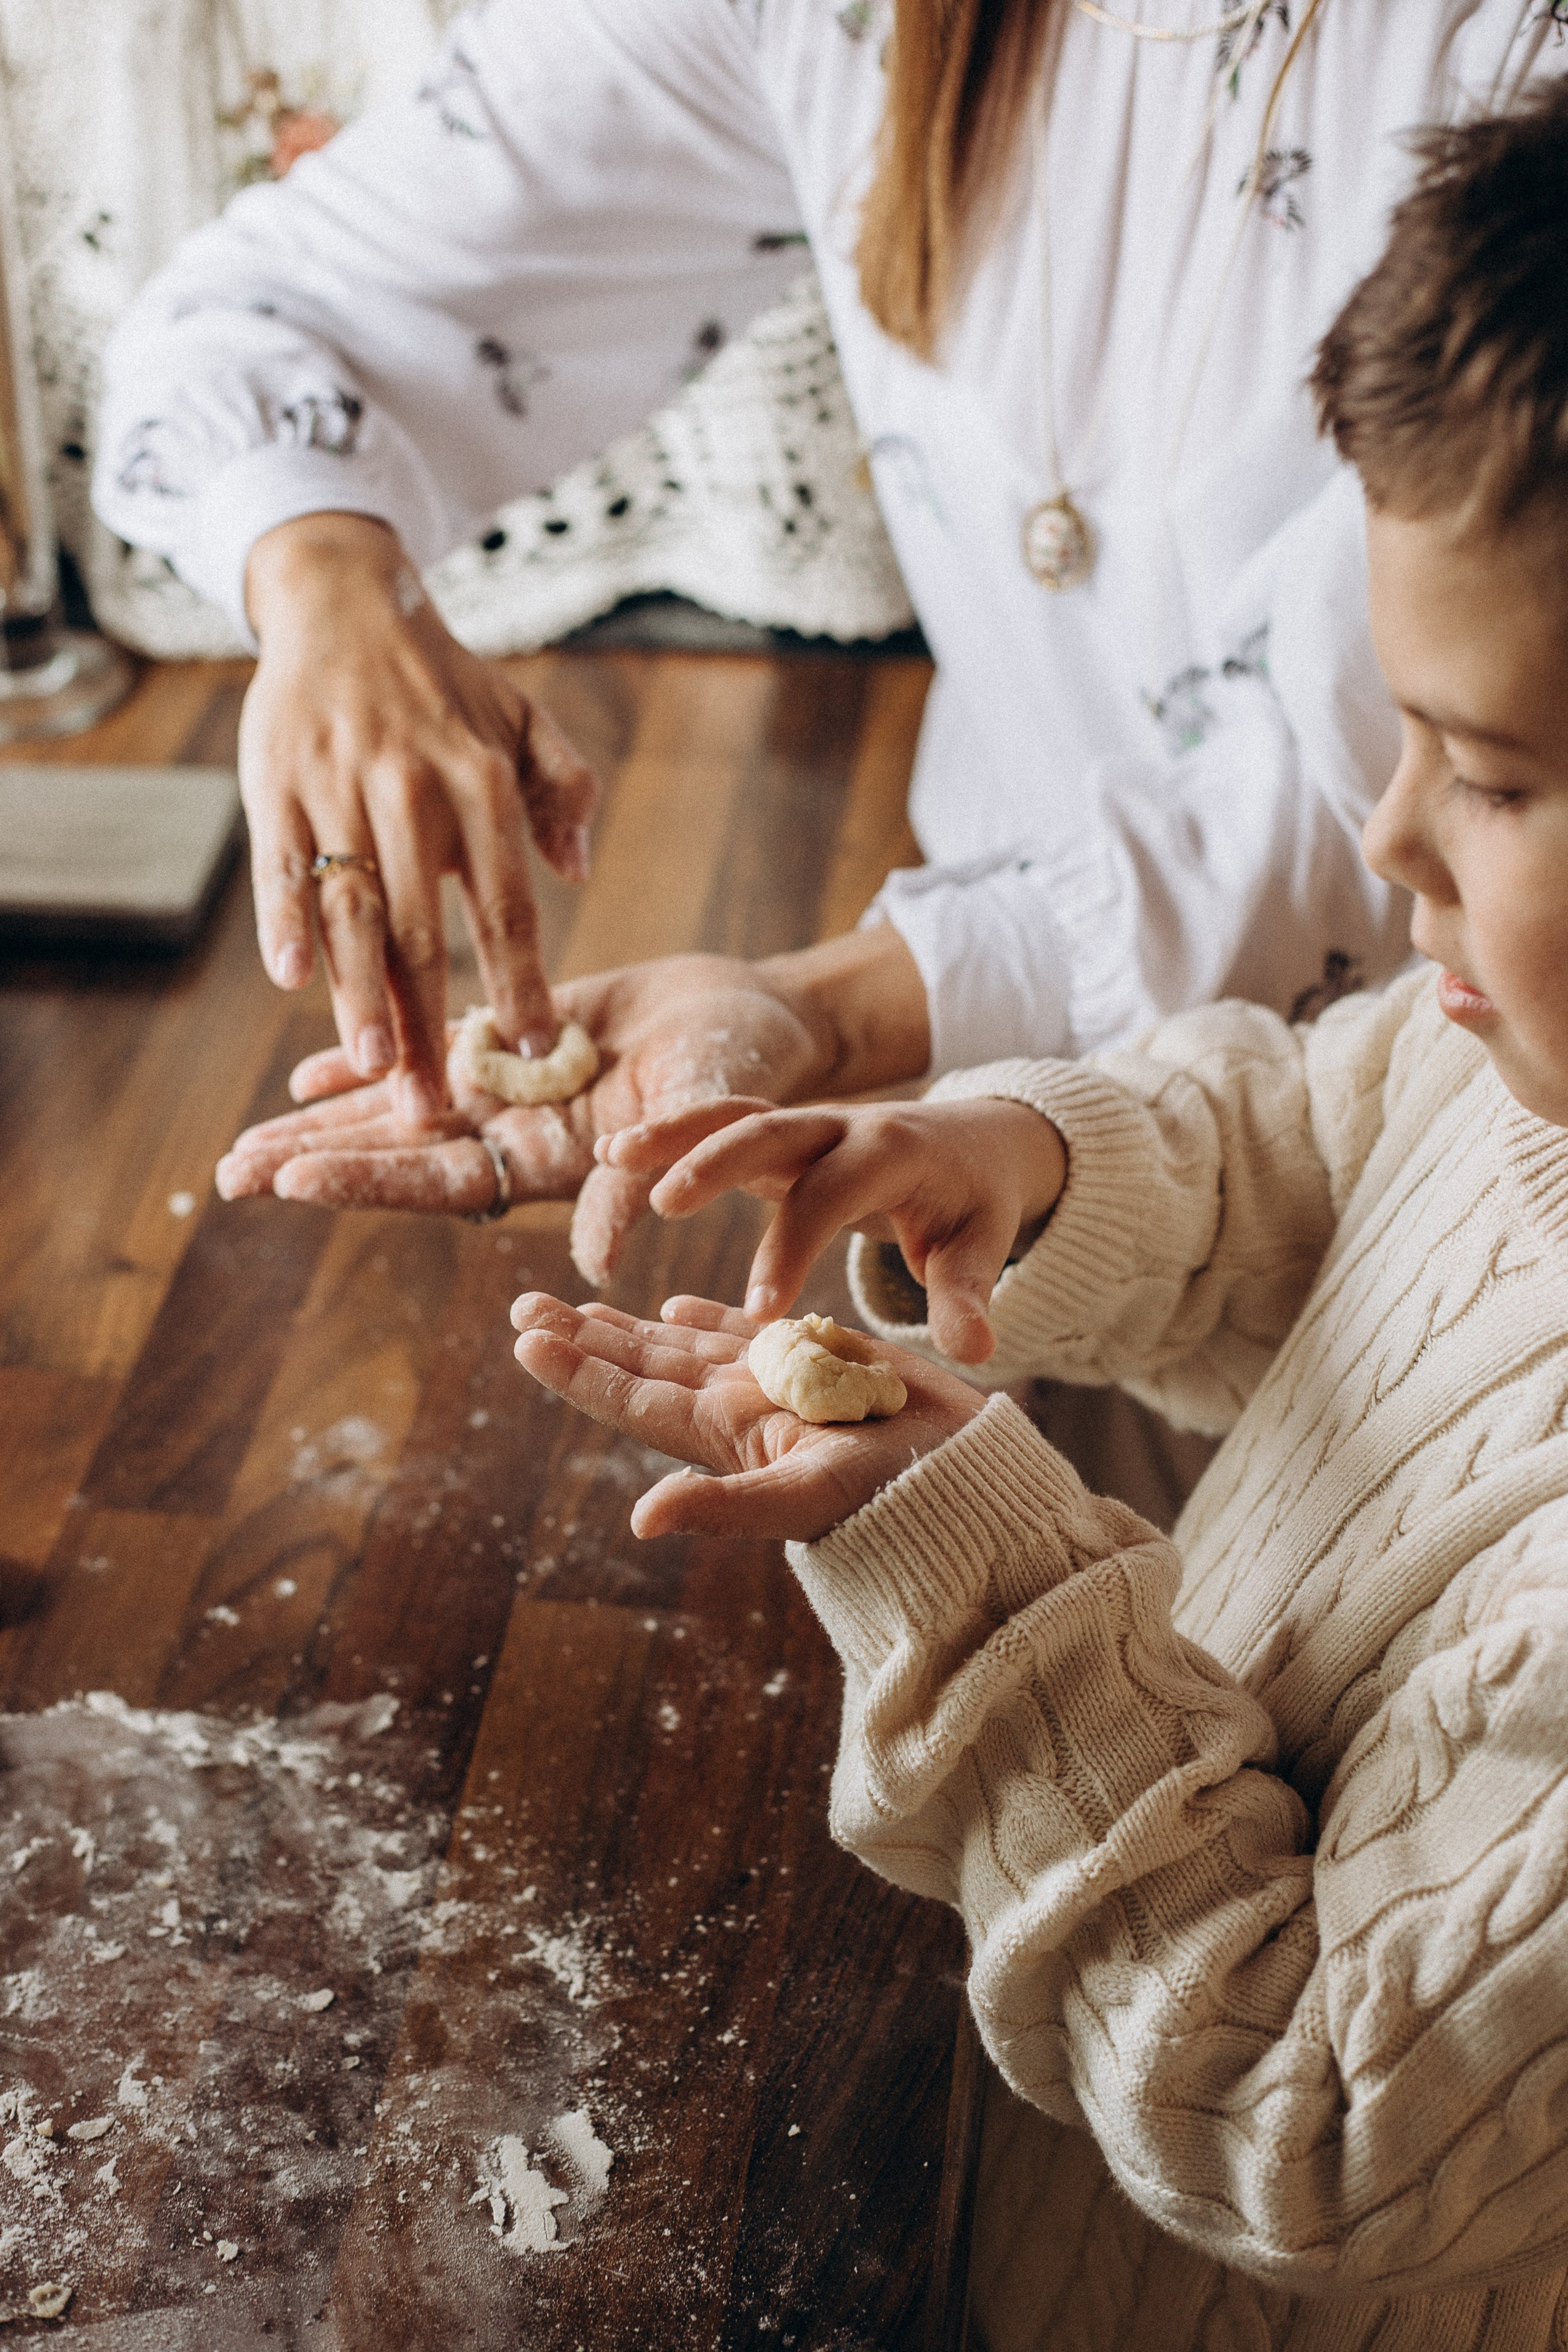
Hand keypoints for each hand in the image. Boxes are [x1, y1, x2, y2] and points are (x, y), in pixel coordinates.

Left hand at [216, 955, 826, 1282]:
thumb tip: (597, 1263)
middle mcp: (519, 1134)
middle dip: (319, 1160)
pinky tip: (311, 1072)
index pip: (445, 1179)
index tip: (293, 1180)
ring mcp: (511, 1090)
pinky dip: (377, 1059)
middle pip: (402, 1153)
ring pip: (402, 1107)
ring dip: (325, 1123)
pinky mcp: (513, 1041)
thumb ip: (646, 1180)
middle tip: (229, 1174)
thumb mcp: (708, 1119)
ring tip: (243, 1143)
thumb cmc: (751, 1074)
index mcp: (555, 1161)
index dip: (372, 1178)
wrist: (761, 1021)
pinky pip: (433, 1051)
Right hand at [241, 513, 598, 1113]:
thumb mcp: (524, 720)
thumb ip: (566, 792)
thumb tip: (575, 872)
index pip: (505, 903)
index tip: (534, 1045)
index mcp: (482, 783)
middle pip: (421, 928)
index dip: (519, 979)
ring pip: (351, 908)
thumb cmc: (446, 681)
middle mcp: (412, 790)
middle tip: (437, 1103)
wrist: (345, 603)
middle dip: (430, 1022)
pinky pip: (281, 865)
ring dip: (360, 993)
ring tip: (372, 1064)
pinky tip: (290, 978)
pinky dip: (284, 920)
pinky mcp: (275, 785)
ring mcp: (338, 788)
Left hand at [510, 1292, 983, 1541]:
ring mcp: (773, 1384)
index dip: (578, 1370)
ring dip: (630, 1326)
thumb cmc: (888, 1496)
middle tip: (523, 1306)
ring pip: (684, 1346)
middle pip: (642, 1365)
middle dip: (583, 1337)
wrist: (961, 1477)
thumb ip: (722, 1508)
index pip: (633, 1396)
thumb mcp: (800, 1501)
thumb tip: (641, 1520)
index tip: (525, 1339)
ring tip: (578, 1305)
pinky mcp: (815, 1363)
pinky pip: (748, 1335)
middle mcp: (737, 1407)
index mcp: (724, 1433)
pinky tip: (675, 1308)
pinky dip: (710, 1319)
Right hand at [598, 1096, 1066, 1362]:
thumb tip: (976, 1352)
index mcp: (891, 1154)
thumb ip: (967, 1297)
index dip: (792, 1248)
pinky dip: (670, 1131)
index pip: (831, 1195)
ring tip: (612, 1158)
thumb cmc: (974, 1204)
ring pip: (733, 1115)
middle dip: (718, 1163)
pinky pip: (720, 1120)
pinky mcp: (781, 1131)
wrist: (978, 1139)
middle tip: (666, 1206)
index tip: (760, 1313)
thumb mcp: (981, 1248)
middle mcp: (841, 1126)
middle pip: (772, 1133)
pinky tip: (611, 1154)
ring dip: (674, 1132)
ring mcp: (806, 1123)